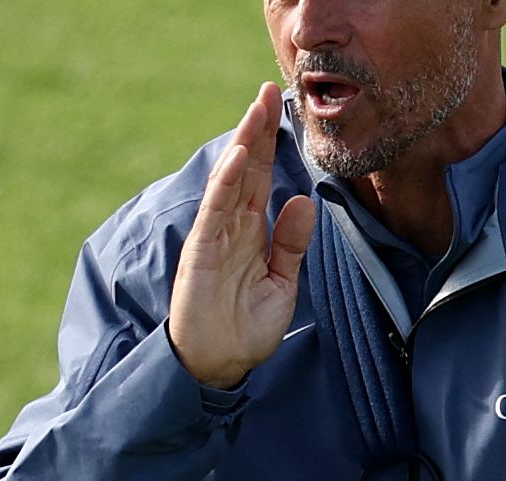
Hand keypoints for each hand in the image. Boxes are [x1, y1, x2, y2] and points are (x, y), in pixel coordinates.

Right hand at [168, 83, 314, 390]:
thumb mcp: (282, 284)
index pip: (263, 177)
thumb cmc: (245, 328)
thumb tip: (303, 201)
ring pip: (231, 179)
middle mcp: (231, 225)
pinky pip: (215, 210)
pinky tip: (240, 156)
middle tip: (270, 89)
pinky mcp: (202, 251)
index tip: (285, 109)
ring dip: (244, 143)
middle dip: (257, 129)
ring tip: (256, 108)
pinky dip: (227, 182)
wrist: (219, 365)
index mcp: (251, 230)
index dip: (272, 144)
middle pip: (247, 168)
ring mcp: (215, 235)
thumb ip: (290, 244)